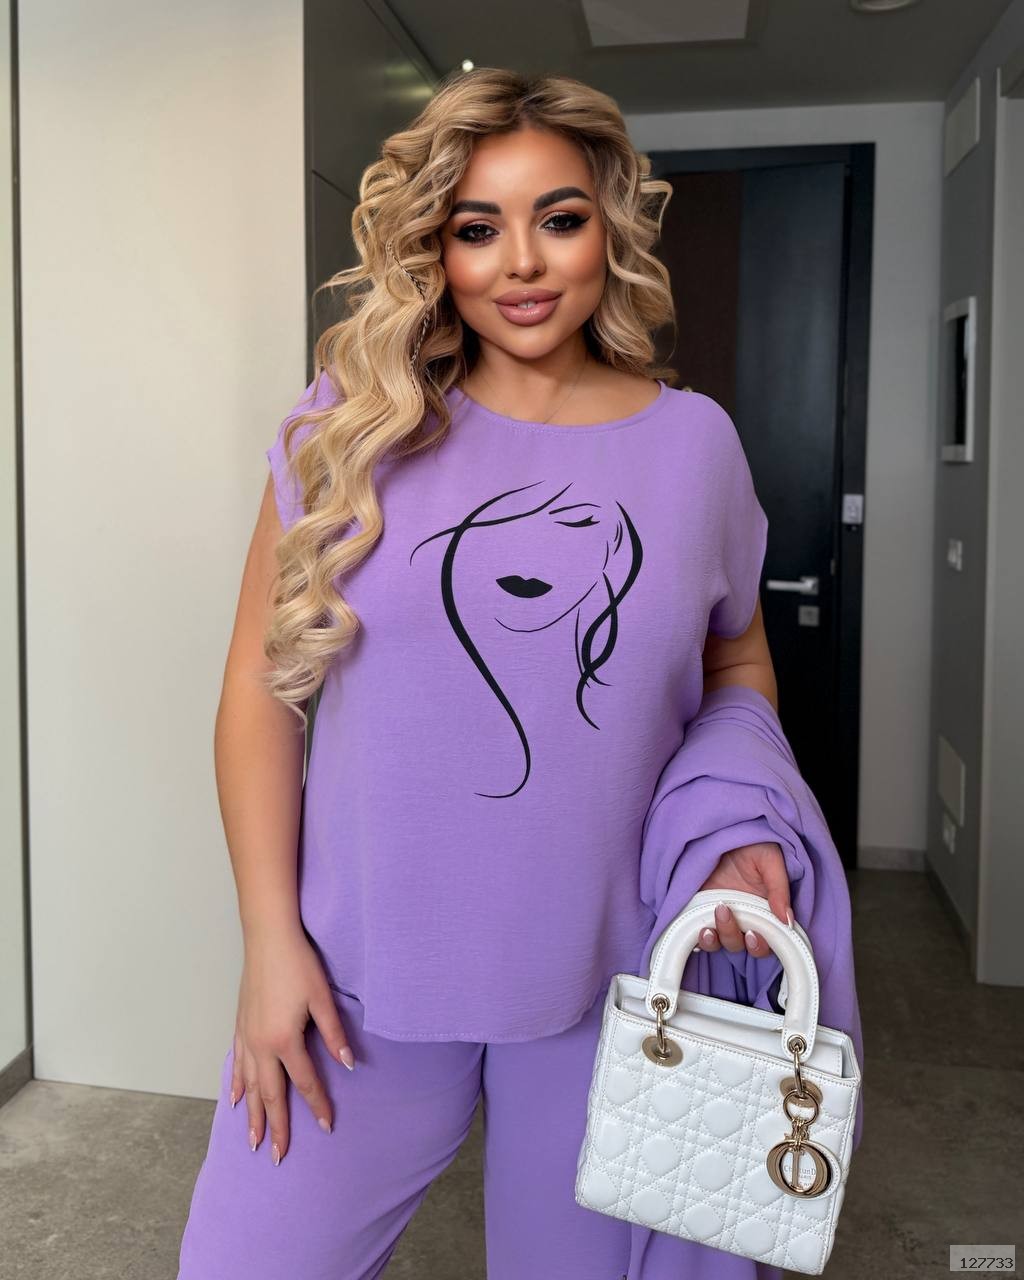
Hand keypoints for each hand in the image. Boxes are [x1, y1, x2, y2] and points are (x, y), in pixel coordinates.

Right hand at [230, 926, 355, 1164]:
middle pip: (269, 1094)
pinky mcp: (240, 1025)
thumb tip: (349, 1064)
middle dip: (275, 1126)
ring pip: (248, 1085)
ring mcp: (246, 1036)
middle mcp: (260, 1045)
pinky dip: (237, 1085)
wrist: (268, 938)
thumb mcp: (322, 998)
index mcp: (284, 1041)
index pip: (303, 1082)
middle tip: (278, 1155)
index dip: (317, 1105)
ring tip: (253, 1142)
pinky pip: (237, 1064)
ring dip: (252, 1115)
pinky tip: (236, 1099)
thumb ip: (334, 1034)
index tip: (327, 1127)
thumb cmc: (298, 964)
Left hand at [694, 841, 791, 958]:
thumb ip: (779, 889)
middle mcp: (743, 916)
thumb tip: (787, 921)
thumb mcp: (769, 859)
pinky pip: (696, 933)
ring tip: (708, 925)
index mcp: (764, 909)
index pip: (767, 941)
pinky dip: (696, 938)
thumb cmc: (751, 841)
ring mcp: (720, 914)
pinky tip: (696, 928)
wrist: (721, 827)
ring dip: (714, 939)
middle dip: (733, 936)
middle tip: (725, 912)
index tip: (754, 933)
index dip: (761, 945)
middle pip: (740, 945)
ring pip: (719, 942)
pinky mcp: (698, 909)